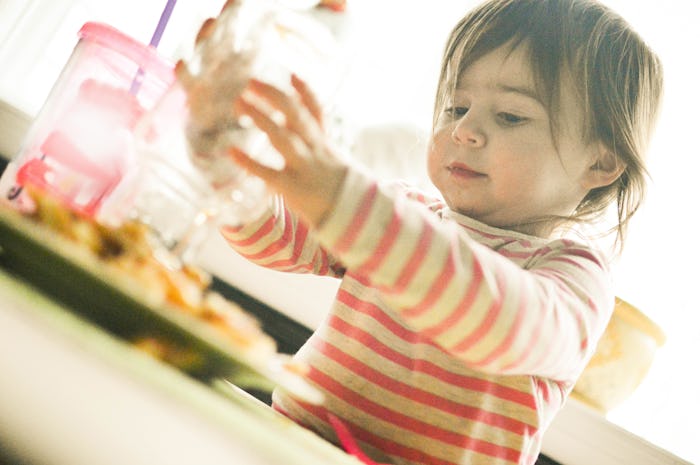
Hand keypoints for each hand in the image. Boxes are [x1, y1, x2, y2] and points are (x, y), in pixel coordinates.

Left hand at [229, 75, 347, 226]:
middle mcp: (315, 150)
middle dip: (274, 95)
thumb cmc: (337, 191)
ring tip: (239, 102)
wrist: (354, 220)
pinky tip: (231, 152)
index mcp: (324, 144)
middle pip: (297, 115)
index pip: (317, 111)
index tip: (291, 74)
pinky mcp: (293, 188)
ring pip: (283, 137)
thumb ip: (317, 146)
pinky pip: (269, 173)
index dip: (305, 92)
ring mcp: (305, 168)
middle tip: (251, 81)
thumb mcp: (334, 163)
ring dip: (261, 117)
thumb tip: (299, 131)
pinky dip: (249, 162)